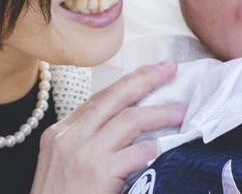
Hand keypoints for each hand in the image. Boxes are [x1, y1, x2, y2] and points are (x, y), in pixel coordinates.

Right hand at [31, 59, 184, 193]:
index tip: (149, 73)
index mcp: (59, 133)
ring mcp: (85, 154)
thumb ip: (86, 141)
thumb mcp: (61, 164)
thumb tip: (124, 124)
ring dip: (162, 113)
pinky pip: (140, 151)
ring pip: (132, 119)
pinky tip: (171, 146)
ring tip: (181, 112)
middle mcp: (70, 137)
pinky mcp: (101, 173)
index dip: (128, 83)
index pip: (98, 99)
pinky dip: (159, 146)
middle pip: (115, 97)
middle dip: (146, 78)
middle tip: (169, 68)